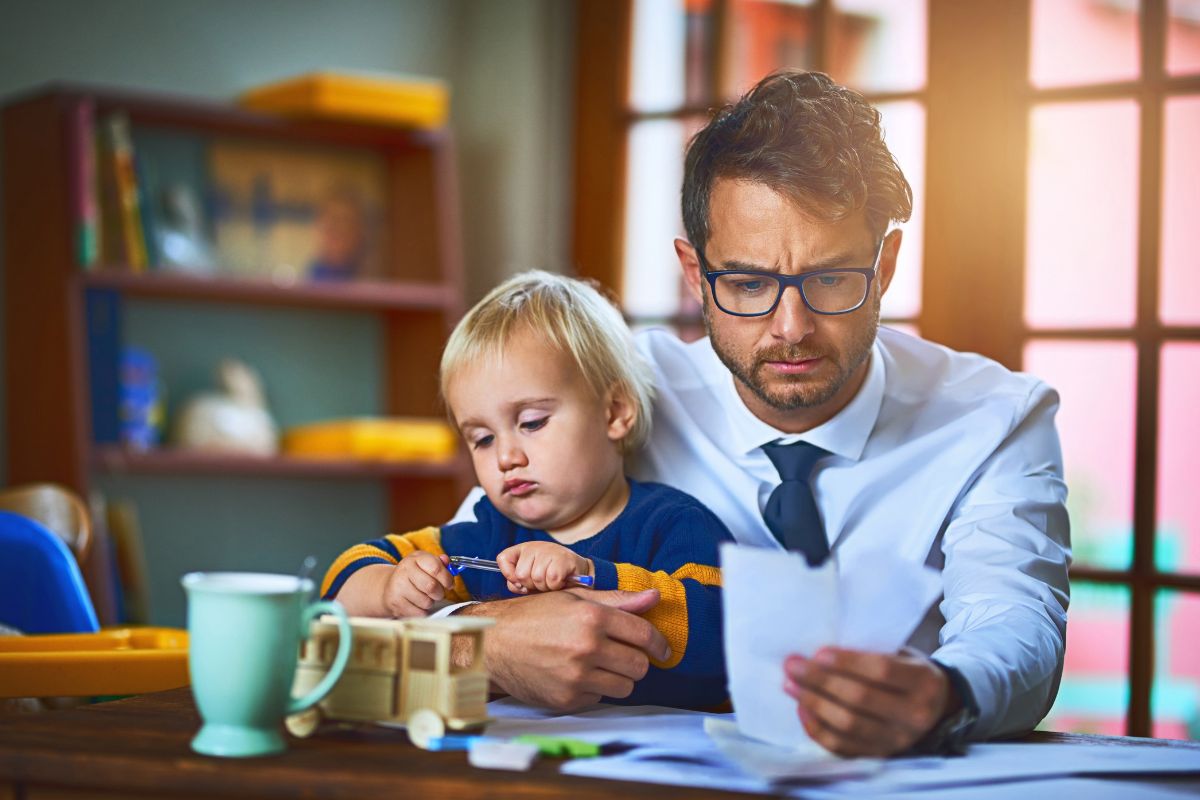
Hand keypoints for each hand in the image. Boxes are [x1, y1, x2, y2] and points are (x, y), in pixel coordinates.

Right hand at [382, 551, 454, 616]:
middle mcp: (404, 571)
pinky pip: (419, 613)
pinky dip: (423, 612)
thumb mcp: (426, 564)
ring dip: (431, 603)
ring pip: (426, 602)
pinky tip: (417, 605)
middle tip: (438, 593)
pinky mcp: (395, 603)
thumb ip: (440, 564)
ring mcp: (398, 587)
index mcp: (415, 558)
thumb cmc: (414, 576)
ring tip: (425, 598)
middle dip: (440, 593)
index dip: (447, 578)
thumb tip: (446, 561)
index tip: (449, 584)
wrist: (389, 587)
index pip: (436, 568)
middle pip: (431, 586)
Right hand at [456, 588, 668, 709]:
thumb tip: (653, 597)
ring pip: (626, 686)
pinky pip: (601, 698)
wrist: (492, 644)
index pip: (644, 635)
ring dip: (619, 677)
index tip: (662, 650)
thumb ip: (617, 601)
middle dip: (637, 660)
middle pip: (640, 665)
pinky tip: (577, 675)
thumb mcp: (573, 598)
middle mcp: (587, 648)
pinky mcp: (568, 700)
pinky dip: (595, 689)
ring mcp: (578, 677)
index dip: (658, 643)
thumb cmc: (532, 615)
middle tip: (623, 654)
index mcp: (592, 617)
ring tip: (600, 665)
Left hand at [496, 541, 592, 592]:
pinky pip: (552, 580)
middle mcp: (534, 546)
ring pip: (537, 578)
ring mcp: (548, 550)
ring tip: (552, 581)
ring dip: (545, 586)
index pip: (503, 559)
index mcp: (523, 550)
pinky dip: (556, 586)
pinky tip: (561, 580)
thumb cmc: (551, 576)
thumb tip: (517, 585)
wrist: (577, 571)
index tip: (519, 582)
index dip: (508, 575)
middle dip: (531, 585)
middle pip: (521, 575)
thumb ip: (517, 582)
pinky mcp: (563, 559)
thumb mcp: (530, 578)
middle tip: (542, 581)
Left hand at [783, 647, 955, 756]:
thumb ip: (870, 652)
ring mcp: (897, 740)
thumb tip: (818, 651)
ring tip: (790, 685)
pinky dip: (817, 728)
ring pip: (848, 726)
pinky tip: (802, 709)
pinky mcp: (879, 755)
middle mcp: (914, 715)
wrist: (936, 707)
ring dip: (813, 703)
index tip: (818, 652)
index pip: (881, 671)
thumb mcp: (901, 655)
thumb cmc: (907, 672)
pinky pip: (842, 747)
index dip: (847, 663)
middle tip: (793, 665)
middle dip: (820, 681)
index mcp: (923, 682)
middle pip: (859, 699)